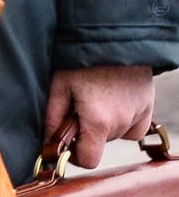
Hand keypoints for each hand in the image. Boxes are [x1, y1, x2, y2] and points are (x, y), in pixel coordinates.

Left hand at [42, 64, 159, 169]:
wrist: (114, 37)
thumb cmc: (82, 59)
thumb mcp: (59, 85)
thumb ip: (53, 117)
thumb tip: (47, 143)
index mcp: (98, 121)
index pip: (88, 160)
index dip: (74, 155)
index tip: (67, 142)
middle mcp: (122, 123)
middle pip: (101, 143)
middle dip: (86, 132)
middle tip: (77, 107)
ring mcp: (139, 116)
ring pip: (116, 134)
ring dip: (104, 125)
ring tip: (94, 98)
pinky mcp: (148, 107)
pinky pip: (134, 126)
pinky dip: (123, 120)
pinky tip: (112, 102)